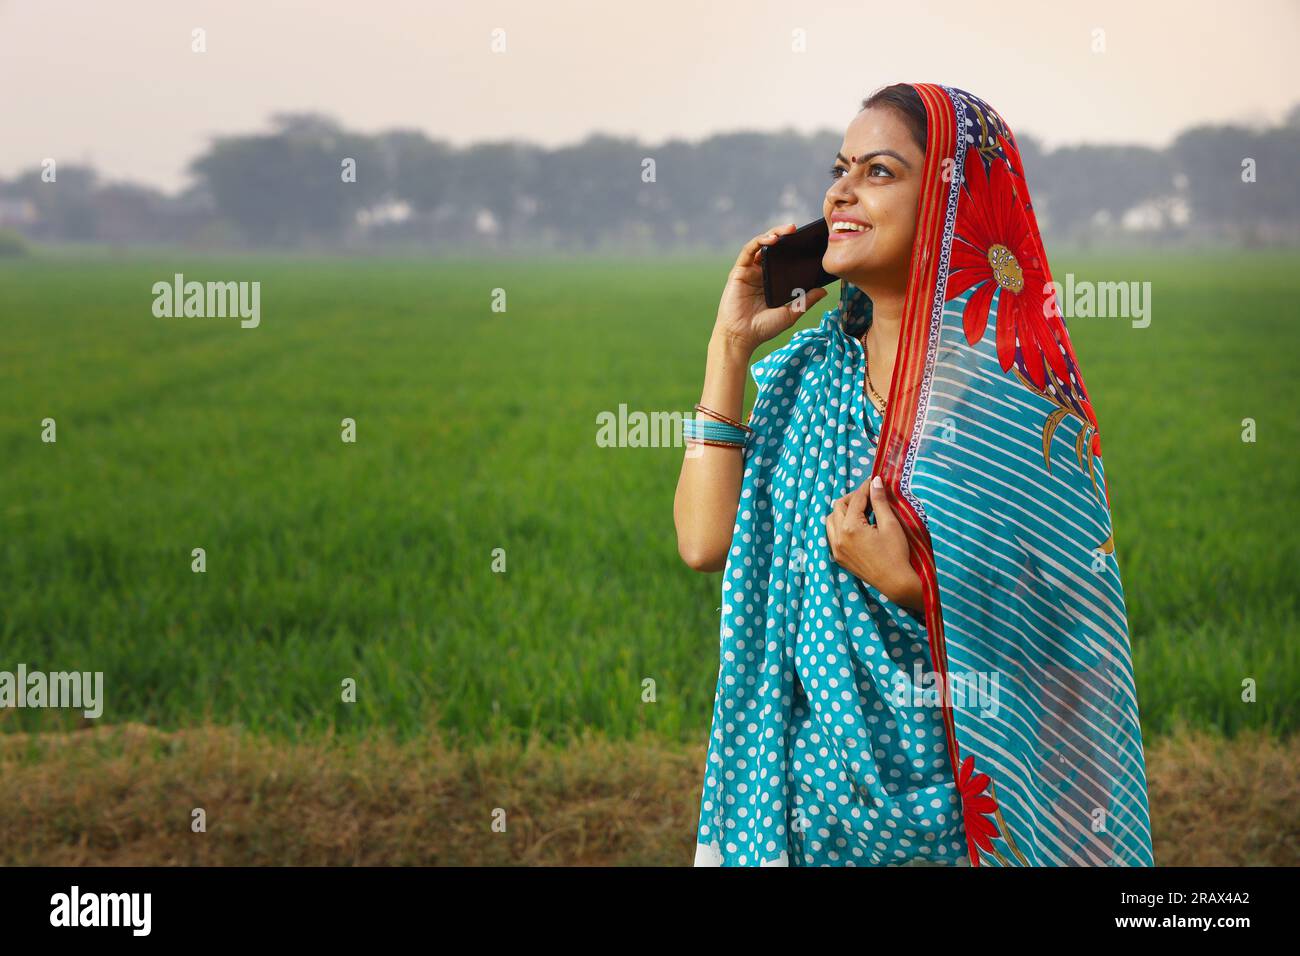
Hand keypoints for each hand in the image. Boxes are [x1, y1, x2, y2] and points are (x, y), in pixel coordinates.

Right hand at [713, 222, 829, 353]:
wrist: (741, 337)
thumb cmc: (763, 328)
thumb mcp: (790, 313)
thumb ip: (806, 301)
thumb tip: (824, 290)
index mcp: (773, 282)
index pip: (785, 260)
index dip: (795, 249)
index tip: (810, 242)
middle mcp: (761, 273)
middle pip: (774, 248)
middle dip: (785, 236)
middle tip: (799, 230)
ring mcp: (750, 271)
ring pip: (761, 245)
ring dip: (774, 234)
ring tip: (788, 230)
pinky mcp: (739, 271)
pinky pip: (748, 250)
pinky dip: (759, 241)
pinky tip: (771, 239)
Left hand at [825, 476, 924, 612]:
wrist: (895, 582)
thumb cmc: (896, 553)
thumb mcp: (890, 524)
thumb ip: (879, 501)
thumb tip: (875, 481)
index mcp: (850, 528)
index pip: (856, 500)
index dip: (866, 488)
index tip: (874, 480)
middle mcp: (838, 538)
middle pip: (838, 507)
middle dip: (853, 498)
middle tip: (869, 496)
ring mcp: (836, 549)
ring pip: (831, 520)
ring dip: (843, 511)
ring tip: (861, 510)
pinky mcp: (839, 557)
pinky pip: (832, 534)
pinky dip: (839, 525)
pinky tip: (854, 525)